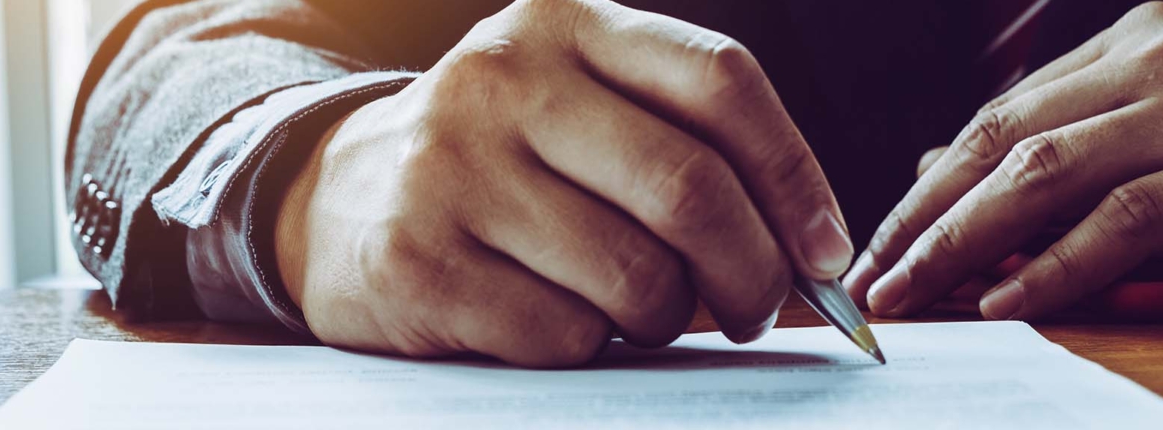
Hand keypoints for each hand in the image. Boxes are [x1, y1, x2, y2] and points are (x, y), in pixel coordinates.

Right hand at [276, 0, 850, 366]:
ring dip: (667, 317)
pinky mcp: (418, 259)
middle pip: (689, 189)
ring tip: (643, 308)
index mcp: (564, 23)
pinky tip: (561, 318)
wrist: (338, 197)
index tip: (824, 250)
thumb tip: (811, 248)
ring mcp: (451, 169)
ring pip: (635, 276)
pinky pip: (564, 334)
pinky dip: (591, 347)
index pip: (719, 80)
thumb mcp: (577, 102)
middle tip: (756, 309)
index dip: (796, 175)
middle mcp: (503, 81)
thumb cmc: (500, 158)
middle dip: (752, 273)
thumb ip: (682, 140)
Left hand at [845, 2, 1162, 319]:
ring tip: (913, 291)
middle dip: (925, 213)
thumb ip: (1060, 139)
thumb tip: (935, 174)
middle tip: (874, 276)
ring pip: (1043, 173)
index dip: (930, 182)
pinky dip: (1056, 264)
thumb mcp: (1159, 118)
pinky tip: (1004, 298)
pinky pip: (1123, 220)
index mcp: (1128, 42)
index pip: (997, 114)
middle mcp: (1153, 60)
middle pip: (1000, 137)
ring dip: (964, 240)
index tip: (880, 238)